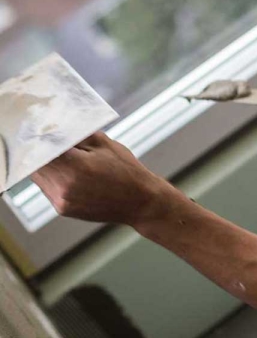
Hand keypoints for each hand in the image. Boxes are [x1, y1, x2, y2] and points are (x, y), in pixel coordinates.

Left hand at [32, 132, 177, 225]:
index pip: (38, 149)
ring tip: (62, 158)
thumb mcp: (104, 144)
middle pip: (34, 164)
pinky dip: (54, 178)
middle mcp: (64, 186)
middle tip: (46, 140)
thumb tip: (52, 128)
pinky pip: (48, 189)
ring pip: (39, 177)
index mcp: (75, 167)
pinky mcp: (63, 209)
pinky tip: (70, 174)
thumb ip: (76, 135)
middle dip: (39, 151)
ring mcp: (62, 200)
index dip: (35, 138)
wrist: (141, 202)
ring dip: (45, 166)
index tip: (37, 130)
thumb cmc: (126, 170)